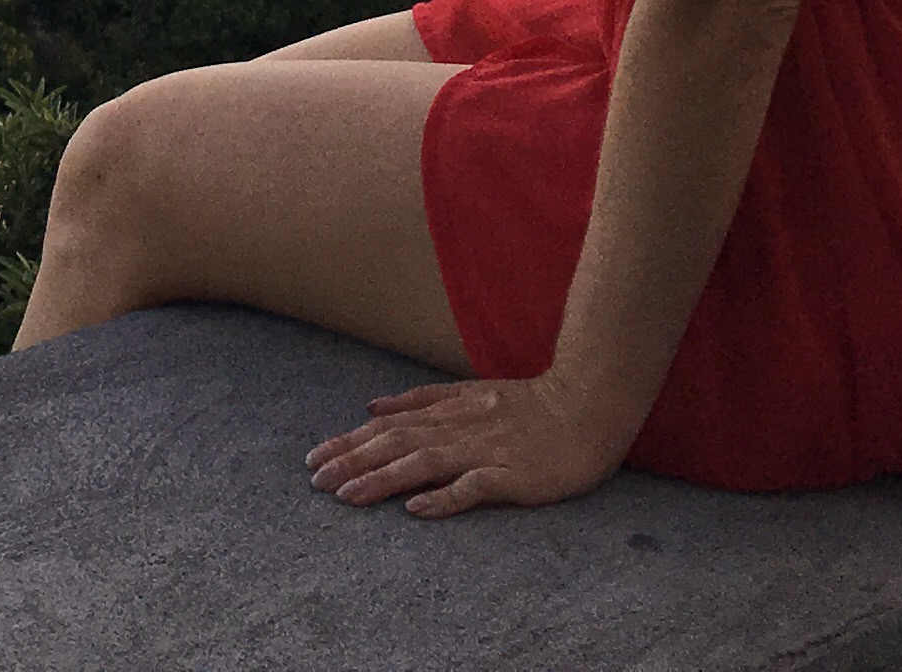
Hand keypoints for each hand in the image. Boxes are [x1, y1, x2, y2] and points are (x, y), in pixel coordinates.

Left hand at [305, 374, 631, 518]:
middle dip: (352, 461)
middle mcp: (458, 428)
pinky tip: (416, 510)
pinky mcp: (513, 476)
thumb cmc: (529, 405)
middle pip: (395, 444)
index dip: (349, 443)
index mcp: (447, 411)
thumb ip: (422, 399)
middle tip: (316, 480)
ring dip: (382, 480)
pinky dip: (443, 498)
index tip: (315, 458)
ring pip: (423, 464)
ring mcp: (485, 451)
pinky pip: (473, 488)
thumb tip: (372, 406)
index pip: (387, 428)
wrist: (586, 406)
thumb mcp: (469, 391)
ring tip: (347, 496)